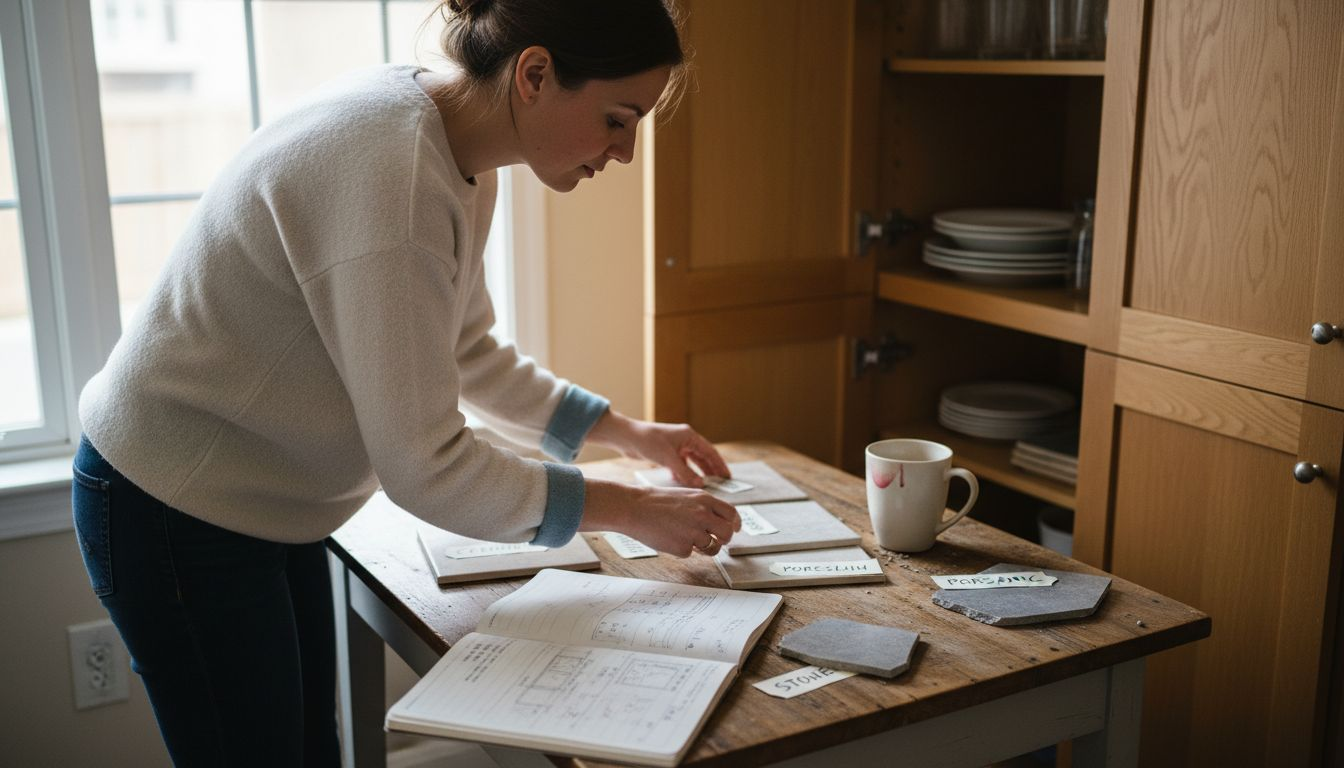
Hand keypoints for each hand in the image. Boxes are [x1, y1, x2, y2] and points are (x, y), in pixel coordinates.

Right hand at [580, 479, 740, 557]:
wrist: (634, 508)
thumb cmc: (656, 501)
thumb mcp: (686, 495)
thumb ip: (703, 506)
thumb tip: (718, 521)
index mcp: (705, 499)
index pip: (731, 514)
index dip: (734, 524)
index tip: (734, 529)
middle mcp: (703, 515)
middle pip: (727, 534)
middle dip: (723, 539)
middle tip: (715, 541)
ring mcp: (693, 532)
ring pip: (712, 548)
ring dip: (705, 548)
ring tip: (687, 539)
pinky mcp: (682, 547)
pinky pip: (690, 553)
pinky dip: (682, 549)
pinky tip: (669, 538)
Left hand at [587, 411, 730, 487]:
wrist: (626, 437)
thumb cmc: (647, 441)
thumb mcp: (668, 458)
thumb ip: (685, 472)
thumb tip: (700, 484)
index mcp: (689, 436)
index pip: (710, 452)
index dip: (719, 464)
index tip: (727, 476)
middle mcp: (684, 440)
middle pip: (703, 457)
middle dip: (711, 470)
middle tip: (721, 483)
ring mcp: (675, 447)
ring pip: (692, 462)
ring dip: (698, 473)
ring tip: (707, 485)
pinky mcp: (666, 454)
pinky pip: (681, 465)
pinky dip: (685, 474)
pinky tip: (686, 484)